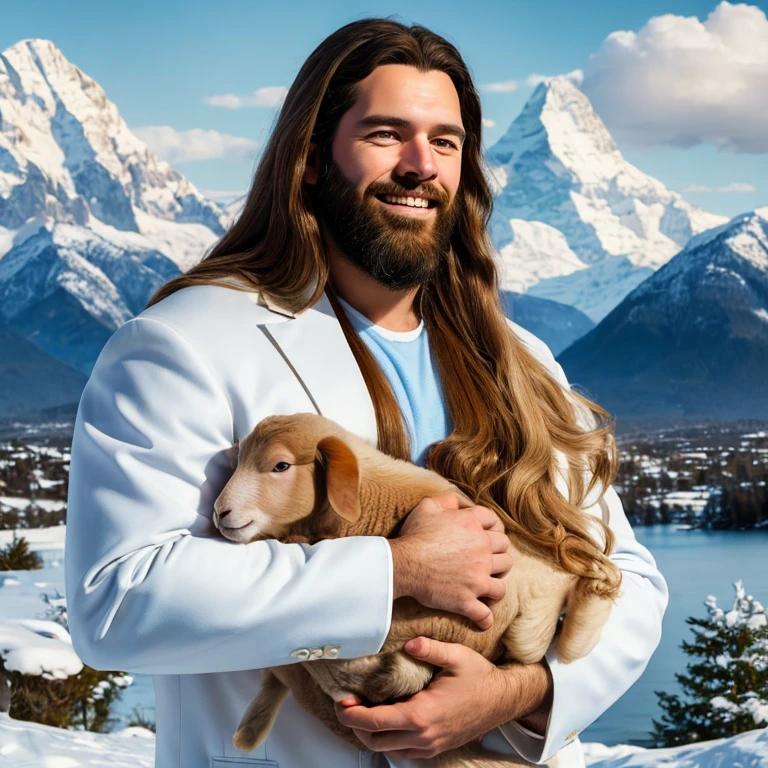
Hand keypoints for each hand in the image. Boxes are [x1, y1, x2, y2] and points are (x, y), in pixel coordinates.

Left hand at [335, 637, 531, 759]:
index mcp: (422, 714)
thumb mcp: (456, 656)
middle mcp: (423, 736)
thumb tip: (410, 643)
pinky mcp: (434, 748)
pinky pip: (402, 752)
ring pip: (386, 749)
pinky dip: (387, 740)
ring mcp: (429, 745)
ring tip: (362, 710)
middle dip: (355, 724)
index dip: (352, 714)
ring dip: (370, 733)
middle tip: (347, 704)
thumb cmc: (479, 677)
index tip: (341, 701)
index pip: (374, 722)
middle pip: (374, 740)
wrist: (502, 700)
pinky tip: (386, 720)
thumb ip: (430, 648)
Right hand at [390, 492, 511, 629]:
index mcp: (472, 524)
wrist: (402, 564)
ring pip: (502, 582)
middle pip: (504, 550)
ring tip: (486, 585)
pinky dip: (484, 618)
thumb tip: (459, 504)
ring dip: (495, 583)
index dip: (491, 527)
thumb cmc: (414, 535)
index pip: (494, 522)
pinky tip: (481, 619)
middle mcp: (481, 549)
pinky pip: (486, 614)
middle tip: (486, 559)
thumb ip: (448, 501)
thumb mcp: (428, 507)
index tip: (486, 535)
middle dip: (497, 554)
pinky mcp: (468, 600)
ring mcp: (477, 577)